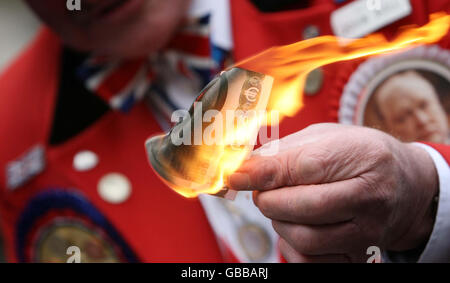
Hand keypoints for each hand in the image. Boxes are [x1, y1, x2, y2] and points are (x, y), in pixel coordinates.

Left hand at [228, 124, 438, 261]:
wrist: (402, 187)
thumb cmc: (357, 156)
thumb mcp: (326, 137)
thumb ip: (285, 151)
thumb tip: (242, 170)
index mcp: (365, 157)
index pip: (306, 167)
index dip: (264, 172)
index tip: (235, 175)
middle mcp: (372, 199)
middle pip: (303, 207)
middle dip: (269, 199)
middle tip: (264, 191)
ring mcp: (368, 233)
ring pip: (304, 238)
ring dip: (280, 221)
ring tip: (285, 206)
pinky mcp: (358, 257)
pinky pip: (310, 261)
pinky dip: (291, 245)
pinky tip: (296, 226)